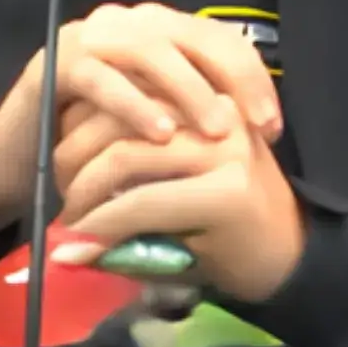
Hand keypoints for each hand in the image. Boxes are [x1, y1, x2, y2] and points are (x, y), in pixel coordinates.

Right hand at [0, 3, 282, 233]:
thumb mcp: (155, 124)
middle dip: (232, 80)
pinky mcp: (57, 63)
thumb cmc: (94, 148)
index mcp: (155, 30)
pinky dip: (136, 105)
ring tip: (216, 131)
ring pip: (152, 52)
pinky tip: (161, 134)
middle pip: (193, 35)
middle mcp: (125, 23)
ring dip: (191, 91)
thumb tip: (258, 125)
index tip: (272, 126)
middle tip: (255, 127)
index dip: (251, 77)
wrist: (15, 160)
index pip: (217, 38)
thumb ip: (194, 112)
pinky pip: (103, 79)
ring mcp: (89, 38)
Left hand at [49, 96, 306, 303]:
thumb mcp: (174, 179)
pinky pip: (140, 202)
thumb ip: (128, 163)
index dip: (78, 120)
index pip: (125, 85)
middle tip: (59, 192)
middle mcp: (217, 112)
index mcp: (204, 93)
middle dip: (71, 156)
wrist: (288, 261)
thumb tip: (60, 157)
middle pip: (118, 117)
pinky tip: (82, 246)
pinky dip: (102, 226)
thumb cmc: (221, 222)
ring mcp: (223, 151)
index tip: (61, 158)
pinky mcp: (224, 193)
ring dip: (82, 192)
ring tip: (71, 219)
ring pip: (123, 155)